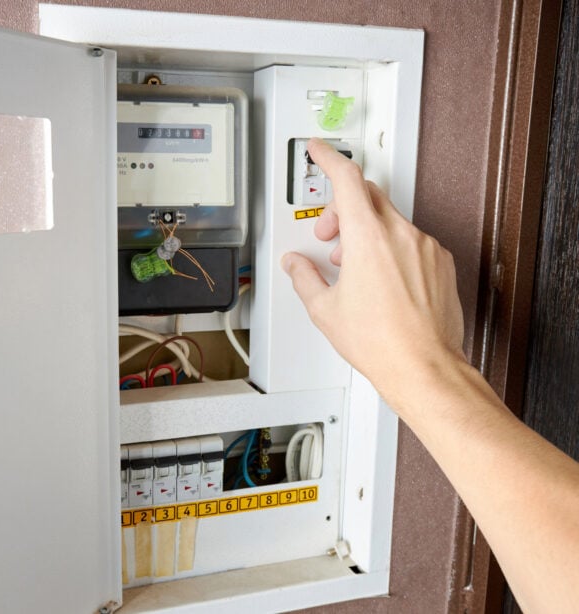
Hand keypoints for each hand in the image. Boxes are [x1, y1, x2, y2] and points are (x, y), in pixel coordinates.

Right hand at [281, 138, 463, 401]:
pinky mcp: (440, 262)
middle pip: (367, 195)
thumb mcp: (324, 309)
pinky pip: (411, 240)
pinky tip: (382, 278)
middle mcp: (401, 235)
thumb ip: (304, 277)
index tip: (320, 151)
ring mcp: (425, 247)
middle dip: (342, 208)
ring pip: (390, 219)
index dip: (328, 159)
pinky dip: (392, 247)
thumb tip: (296, 264)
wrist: (423, 367)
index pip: (347, 179)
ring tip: (354, 265)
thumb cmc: (380, 342)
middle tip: (329, 234)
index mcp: (368, 238)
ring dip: (367, 231)